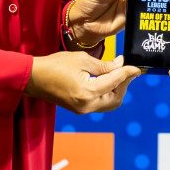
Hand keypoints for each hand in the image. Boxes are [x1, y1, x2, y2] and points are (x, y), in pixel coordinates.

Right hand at [25, 51, 139, 113]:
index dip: (128, 73)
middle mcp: (87, 105)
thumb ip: (104, 65)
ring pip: (109, 103)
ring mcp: (83, 109)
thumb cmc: (54, 65)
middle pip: (116, 98)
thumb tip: (120, 64)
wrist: (33, 78)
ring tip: (118, 74)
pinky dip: (107, 93)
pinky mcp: (79, 109)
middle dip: (124, 84)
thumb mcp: (81, 59)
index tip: (137, 67)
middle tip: (127, 69)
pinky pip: (100, 104)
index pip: (115, 82)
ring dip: (117, 90)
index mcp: (88, 92)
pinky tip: (107, 80)